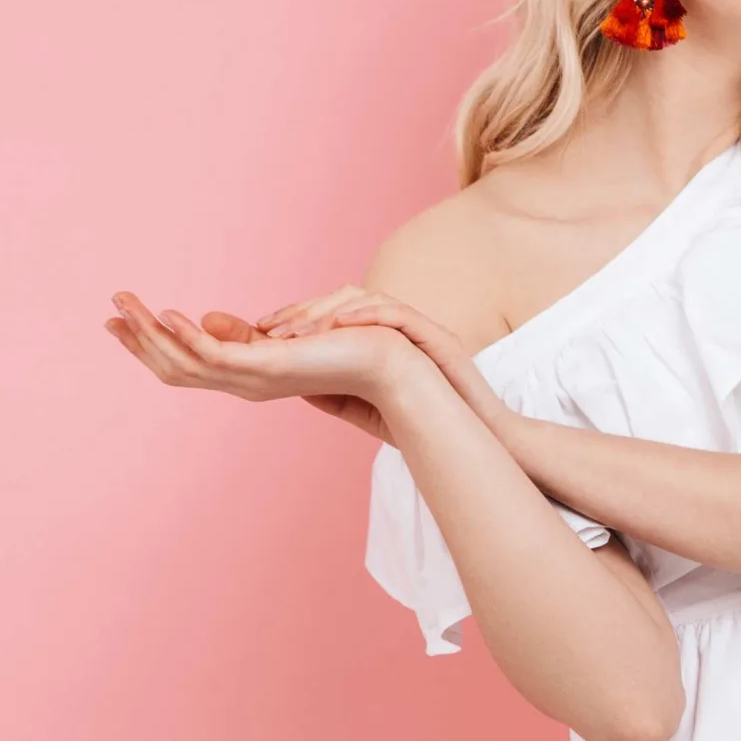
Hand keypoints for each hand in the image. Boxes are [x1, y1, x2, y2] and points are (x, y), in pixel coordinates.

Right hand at [104, 291, 428, 442]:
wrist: (392, 364)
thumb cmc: (350, 349)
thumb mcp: (285, 338)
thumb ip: (245, 334)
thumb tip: (208, 319)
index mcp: (248, 375)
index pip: (186, 363)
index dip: (151, 344)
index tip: (122, 319)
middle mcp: (244, 382)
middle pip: (175, 365)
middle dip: (139, 339)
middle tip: (109, 310)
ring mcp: (253, 379)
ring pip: (185, 361)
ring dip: (150, 333)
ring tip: (124, 305)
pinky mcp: (267, 368)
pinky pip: (214, 355)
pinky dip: (186, 337)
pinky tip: (165, 316)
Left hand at [254, 286, 512, 427]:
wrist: (477, 441)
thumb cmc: (428, 429)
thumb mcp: (366, 408)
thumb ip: (334, 391)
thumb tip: (293, 382)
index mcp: (383, 340)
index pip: (335, 314)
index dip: (299, 316)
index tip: (263, 330)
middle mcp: (400, 328)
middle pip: (345, 299)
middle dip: (304, 311)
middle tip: (269, 329)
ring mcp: (421, 329)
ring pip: (368, 299)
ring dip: (327, 312)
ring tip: (297, 333)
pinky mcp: (439, 338)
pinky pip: (400, 314)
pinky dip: (368, 314)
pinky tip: (340, 324)